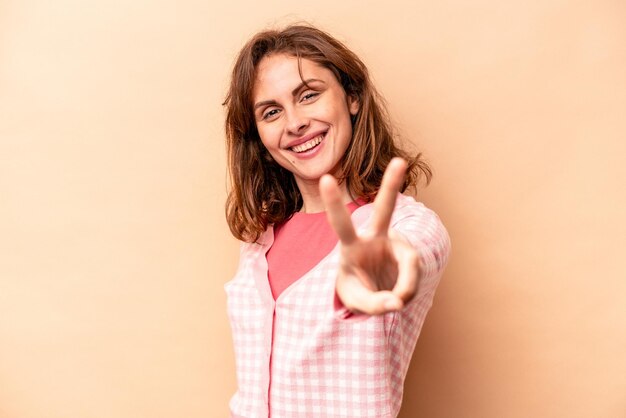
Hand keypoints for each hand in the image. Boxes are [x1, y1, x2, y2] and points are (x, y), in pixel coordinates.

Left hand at [320, 158, 420, 315]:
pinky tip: (400, 297)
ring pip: (411, 260)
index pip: (340, 223)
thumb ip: (374, 305)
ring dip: (406, 287)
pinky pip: (415, 276)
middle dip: (392, 186)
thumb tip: (398, 302)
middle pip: (384, 209)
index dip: (334, 203)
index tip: (324, 178)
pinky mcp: (410, 257)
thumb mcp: (357, 303)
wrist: (374, 293)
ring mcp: (396, 245)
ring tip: (397, 303)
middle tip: (400, 162)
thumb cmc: (358, 291)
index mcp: (351, 246)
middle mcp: (375, 238)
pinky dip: (408, 292)